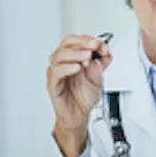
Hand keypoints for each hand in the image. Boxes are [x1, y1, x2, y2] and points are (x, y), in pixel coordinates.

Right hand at [46, 33, 111, 156]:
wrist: (79, 116)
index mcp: (74, 58)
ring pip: (59, 55)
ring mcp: (57, 72)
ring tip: (87, 55)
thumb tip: (102, 53)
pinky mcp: (53, 84)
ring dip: (75, 53)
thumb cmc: (84, 97)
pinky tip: (77, 67)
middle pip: (67, 43)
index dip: (90, 40)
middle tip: (94, 45)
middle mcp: (64, 63)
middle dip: (82, 42)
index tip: (102, 45)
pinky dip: (66, 68)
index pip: (77, 41)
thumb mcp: (98, 79)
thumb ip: (99, 66)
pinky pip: (56, 72)